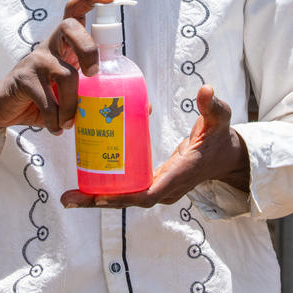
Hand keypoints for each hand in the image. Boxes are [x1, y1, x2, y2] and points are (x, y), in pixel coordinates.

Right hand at [0, 0, 113, 135]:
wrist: (3, 108)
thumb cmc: (44, 98)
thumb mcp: (73, 93)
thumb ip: (100, 94)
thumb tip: (145, 107)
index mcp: (65, 44)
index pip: (76, 11)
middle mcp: (51, 45)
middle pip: (70, 27)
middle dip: (88, 48)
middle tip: (93, 73)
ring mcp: (36, 60)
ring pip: (65, 74)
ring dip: (72, 105)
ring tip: (70, 122)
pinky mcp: (24, 78)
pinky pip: (48, 100)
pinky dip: (56, 119)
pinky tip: (56, 127)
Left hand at [60, 85, 249, 208]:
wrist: (224, 157)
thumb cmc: (219, 138)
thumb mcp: (219, 120)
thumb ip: (213, 106)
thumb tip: (206, 90)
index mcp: (179, 175)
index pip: (149, 193)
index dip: (124, 196)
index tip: (100, 196)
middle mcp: (166, 188)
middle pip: (129, 201)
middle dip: (99, 201)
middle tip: (69, 198)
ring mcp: (158, 188)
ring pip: (125, 199)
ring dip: (97, 199)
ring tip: (69, 196)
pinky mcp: (152, 183)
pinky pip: (127, 191)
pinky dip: (107, 191)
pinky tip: (84, 185)